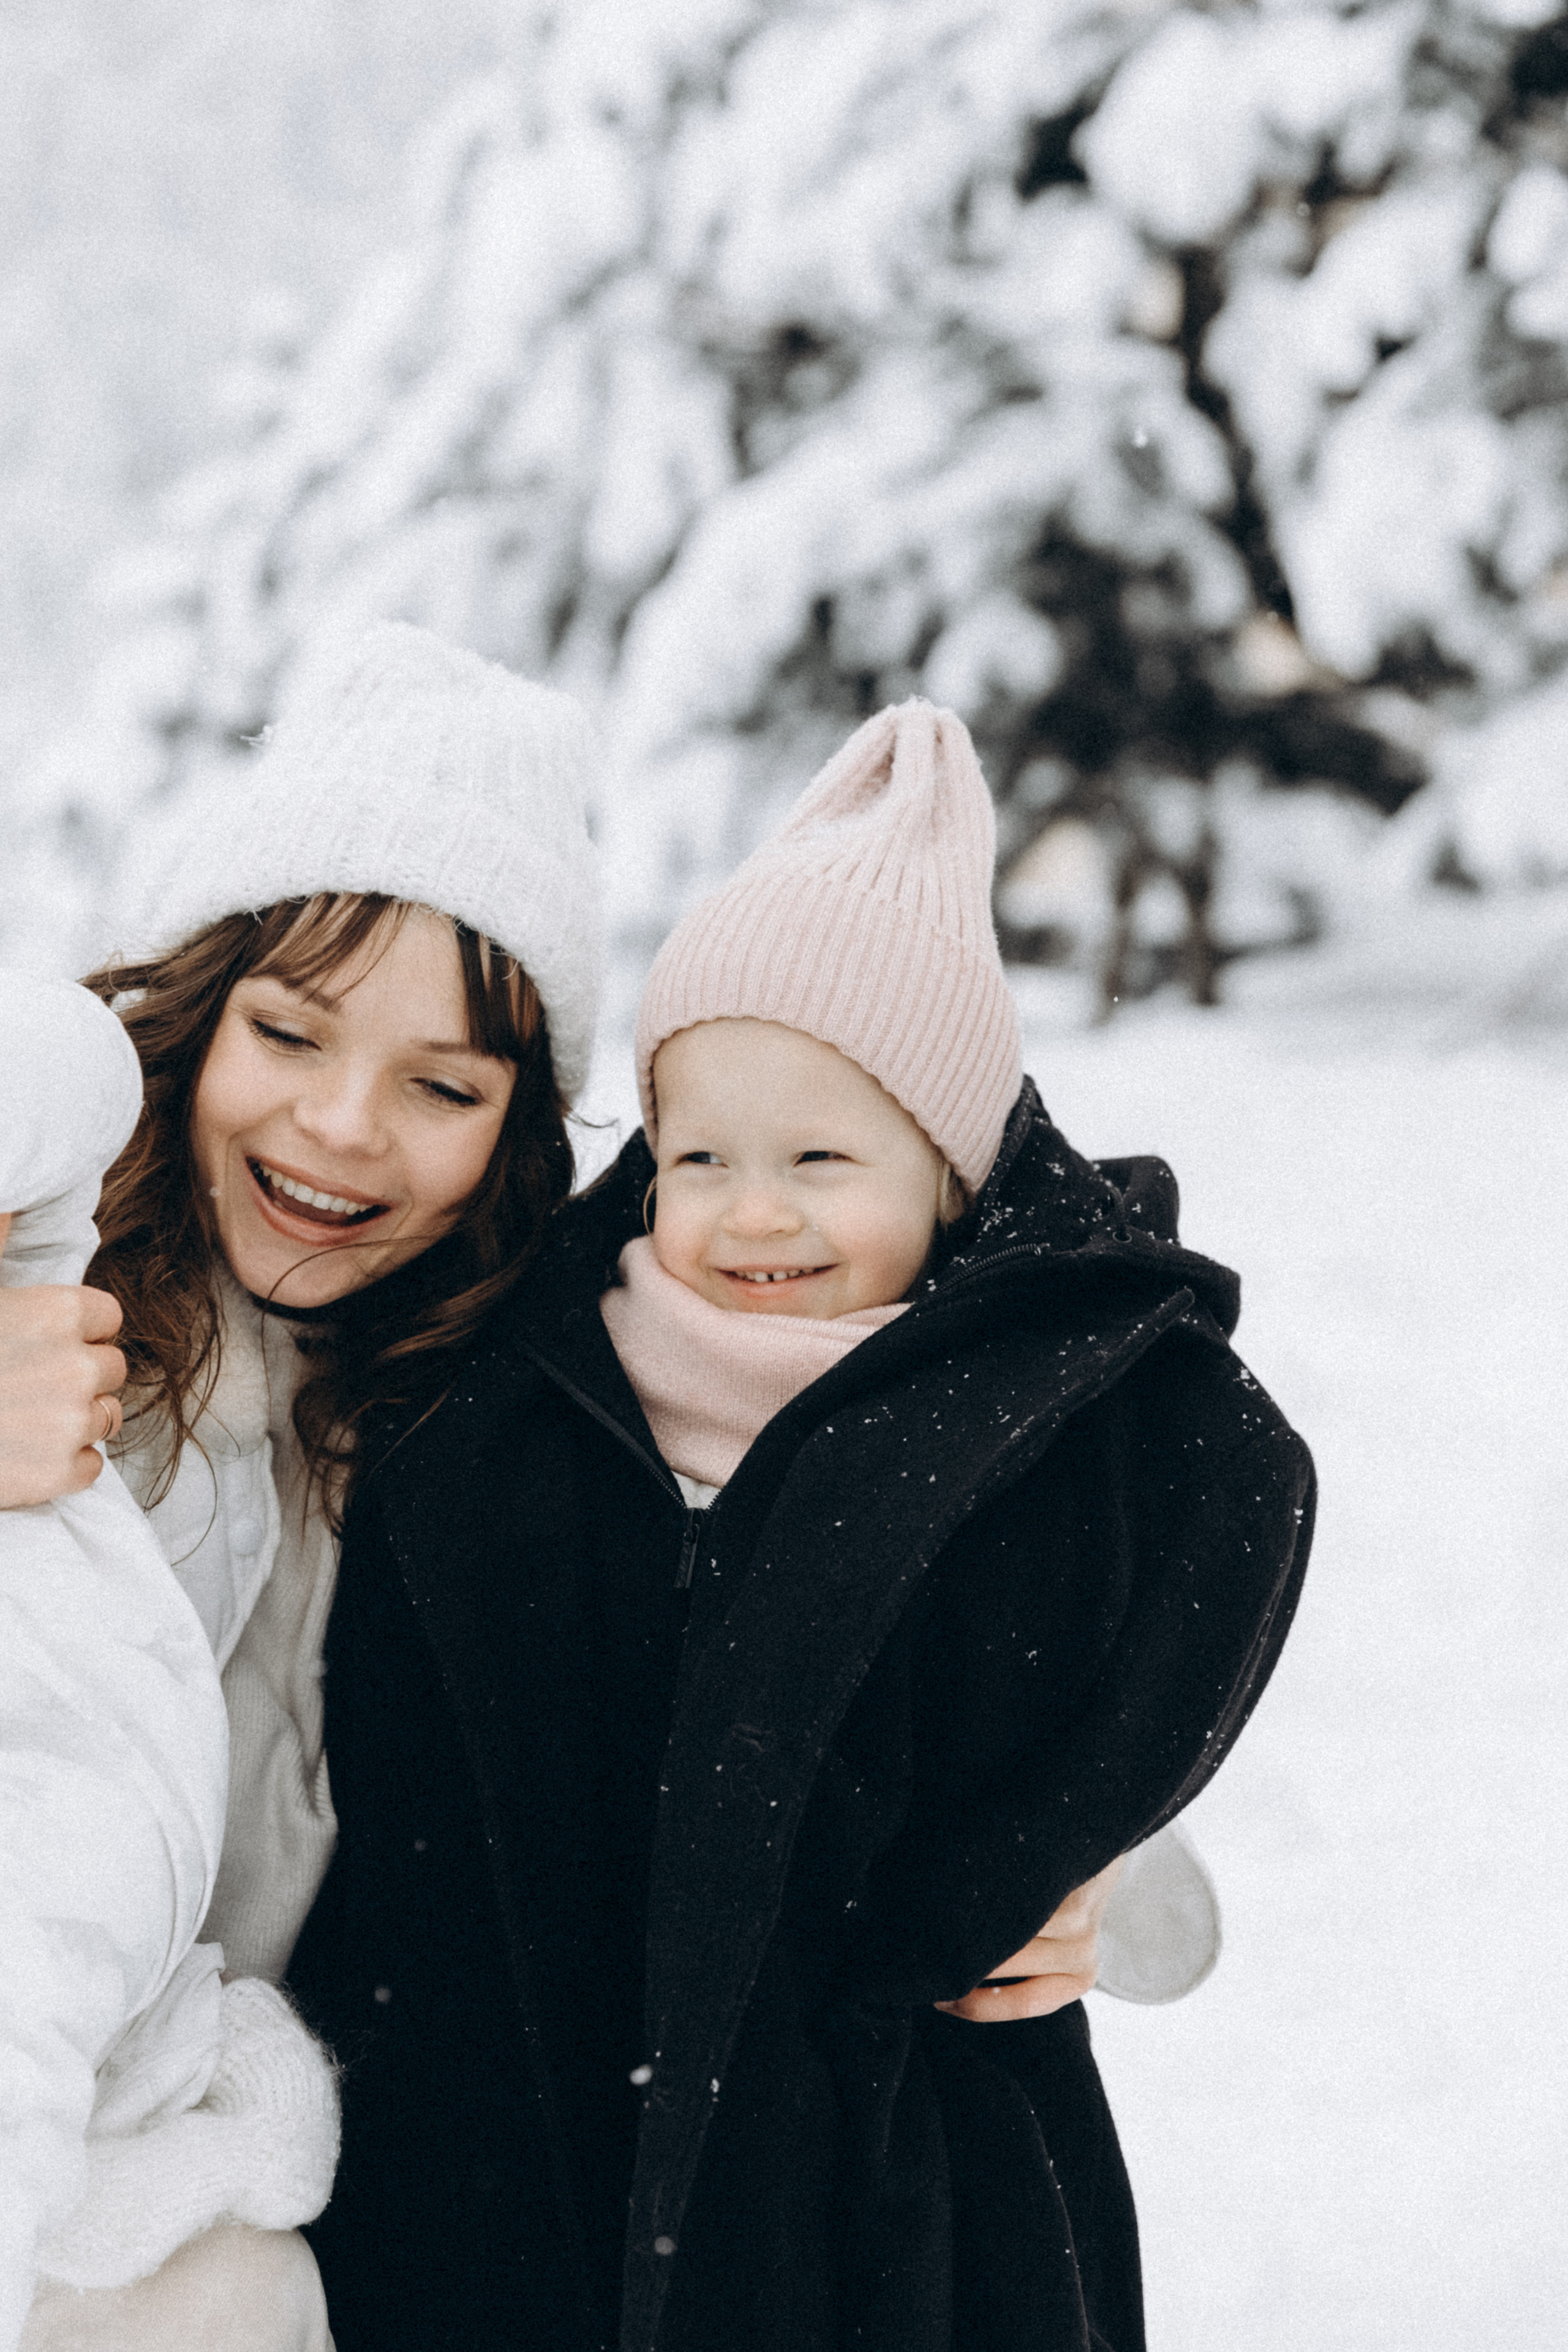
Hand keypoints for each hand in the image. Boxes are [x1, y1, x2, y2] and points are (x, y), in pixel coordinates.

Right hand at [0, 1284, 127, 1505]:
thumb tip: (11, 1191)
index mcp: (58, 1312)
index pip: (108, 1318)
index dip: (76, 1333)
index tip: (42, 1343)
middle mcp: (77, 1365)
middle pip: (111, 1369)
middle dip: (76, 1376)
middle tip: (24, 1385)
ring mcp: (71, 1422)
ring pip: (106, 1416)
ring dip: (72, 1419)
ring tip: (20, 1418)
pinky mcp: (60, 1474)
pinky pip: (91, 1466)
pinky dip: (64, 1465)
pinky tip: (21, 1454)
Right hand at [934, 1855, 1126, 2022]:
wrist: (1094, 1841)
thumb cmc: (1062, 1901)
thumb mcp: (1053, 1943)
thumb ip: (1017, 1964)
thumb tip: (948, 1984)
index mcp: (1077, 1979)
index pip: (1020, 2002)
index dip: (972, 2006)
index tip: (937, 1998)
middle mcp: (1082, 1954)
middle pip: (1004, 1964)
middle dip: (959, 1959)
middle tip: (921, 1952)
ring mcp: (1078, 1918)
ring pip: (1005, 1931)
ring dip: (966, 1923)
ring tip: (930, 1915)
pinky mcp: (1068, 1882)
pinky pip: (1014, 1894)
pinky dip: (985, 1890)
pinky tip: (962, 1882)